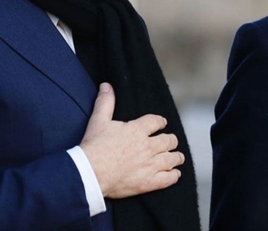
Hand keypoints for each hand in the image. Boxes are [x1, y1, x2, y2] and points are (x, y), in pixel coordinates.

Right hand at [79, 82, 184, 198]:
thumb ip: (105, 102)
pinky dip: (173, 175)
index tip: (162, 123)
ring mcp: (150, 165)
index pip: (157, 122)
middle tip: (170, 141)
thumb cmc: (93, 146)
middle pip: (168, 140)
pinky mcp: (148, 182)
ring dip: (176, 156)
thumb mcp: (98, 120)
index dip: (160, 122)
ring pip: (172, 159)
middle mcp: (148, 146)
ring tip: (177, 156)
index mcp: (137, 130)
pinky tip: (175, 173)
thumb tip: (106, 86)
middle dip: (171, 140)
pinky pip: (168, 178)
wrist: (90, 173)